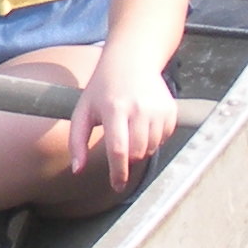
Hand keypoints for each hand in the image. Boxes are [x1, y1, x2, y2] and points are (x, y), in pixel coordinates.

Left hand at [67, 55, 176, 193]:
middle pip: (137, 153)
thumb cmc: (102, 89)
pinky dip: (153, 140)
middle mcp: (139, 109)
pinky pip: (163, 139)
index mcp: (115, 109)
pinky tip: (142, 125)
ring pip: (151, 149)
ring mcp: (158, 109)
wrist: (131, 61)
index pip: (119, 150)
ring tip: (129, 132)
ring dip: (140, 150)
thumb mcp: (83, 111)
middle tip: (119, 149)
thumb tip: (77, 170)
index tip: (116, 186)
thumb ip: (77, 141)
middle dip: (127, 160)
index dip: (118, 173)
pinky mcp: (170, 110)